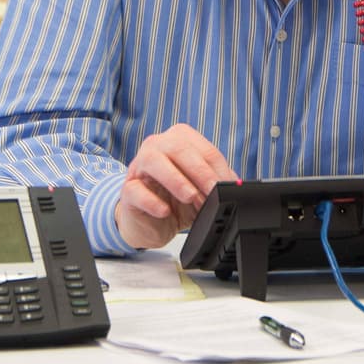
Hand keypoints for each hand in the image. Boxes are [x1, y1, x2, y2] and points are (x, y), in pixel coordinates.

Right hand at [114, 123, 236, 249]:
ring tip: (190, 197)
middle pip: (179, 148)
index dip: (218, 169)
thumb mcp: (201, 189)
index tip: (227, 188)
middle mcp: (157, 146)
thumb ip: (217, 182)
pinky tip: (164, 211)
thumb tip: (235, 185)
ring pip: (153, 160)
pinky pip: (136, 190)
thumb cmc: (175, 200)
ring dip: (175, 179)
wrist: (150, 222)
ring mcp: (139, 166)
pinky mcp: (127, 190)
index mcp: (179, 140)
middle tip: (212, 192)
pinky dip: (152, 201)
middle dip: (200, 172)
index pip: (203, 148)